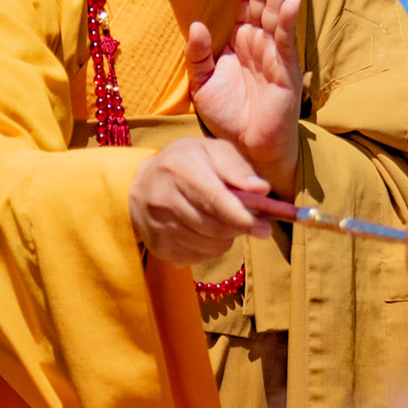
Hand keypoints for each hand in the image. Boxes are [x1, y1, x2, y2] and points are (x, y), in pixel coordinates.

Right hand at [129, 137, 270, 266]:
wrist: (143, 183)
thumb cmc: (187, 163)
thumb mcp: (212, 150)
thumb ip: (238, 167)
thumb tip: (261, 190)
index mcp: (178, 169)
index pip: (213, 200)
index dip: (241, 217)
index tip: (265, 228)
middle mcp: (162, 199)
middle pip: (214, 227)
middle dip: (240, 227)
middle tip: (253, 222)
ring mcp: (157, 226)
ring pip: (210, 245)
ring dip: (227, 237)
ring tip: (224, 220)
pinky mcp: (158, 247)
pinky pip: (200, 257)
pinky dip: (212, 247)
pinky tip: (207, 230)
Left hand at [188, 0, 302, 194]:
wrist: (245, 148)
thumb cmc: (228, 116)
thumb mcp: (202, 83)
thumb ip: (198, 54)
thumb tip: (197, 24)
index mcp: (241, 39)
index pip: (243, 0)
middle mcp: (260, 42)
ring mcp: (274, 55)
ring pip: (277, 14)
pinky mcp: (285, 72)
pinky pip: (286, 42)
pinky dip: (289, 22)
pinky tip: (291, 1)